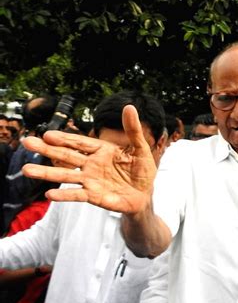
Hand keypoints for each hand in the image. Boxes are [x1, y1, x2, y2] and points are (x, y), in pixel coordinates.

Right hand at [22, 105, 157, 213]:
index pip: (80, 142)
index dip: (65, 138)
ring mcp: (91, 180)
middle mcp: (92, 164)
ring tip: (27, 169)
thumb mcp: (140, 149)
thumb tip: (129, 106)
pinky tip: (49, 194)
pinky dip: (64, 195)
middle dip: (48, 149)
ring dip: (47, 173)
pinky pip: (77, 195)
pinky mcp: (94, 196)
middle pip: (67, 155)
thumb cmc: (142, 171)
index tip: (48, 134)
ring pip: (66, 175)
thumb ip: (133, 130)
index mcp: (102, 151)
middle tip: (28, 142)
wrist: (144, 195)